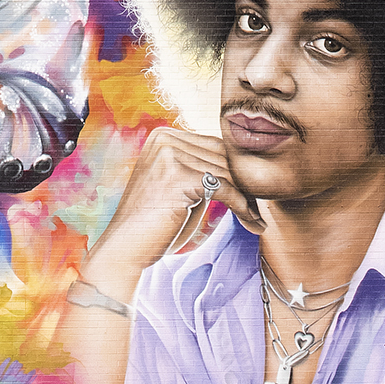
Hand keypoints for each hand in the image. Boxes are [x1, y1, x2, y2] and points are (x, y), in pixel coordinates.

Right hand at [79, 124, 242, 307]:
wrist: (126, 248)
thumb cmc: (154, 224)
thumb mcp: (178, 187)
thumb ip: (201, 170)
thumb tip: (245, 168)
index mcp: (164, 136)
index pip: (215, 146)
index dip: (236, 172)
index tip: (253, 196)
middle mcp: (165, 139)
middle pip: (223, 156)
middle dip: (244, 184)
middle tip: (258, 210)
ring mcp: (170, 154)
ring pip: (226, 172)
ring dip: (247, 198)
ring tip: (257, 219)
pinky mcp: (178, 175)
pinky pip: (224, 188)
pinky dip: (242, 206)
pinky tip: (251, 221)